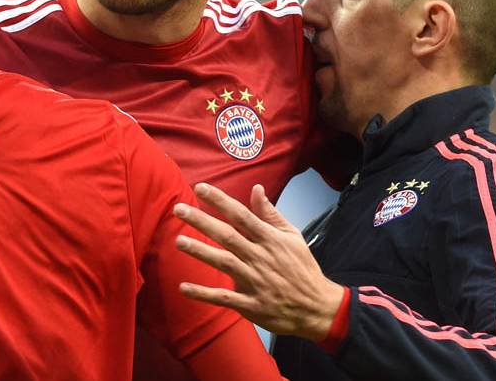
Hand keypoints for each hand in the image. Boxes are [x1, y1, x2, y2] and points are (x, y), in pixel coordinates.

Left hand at [173, 183, 345, 342]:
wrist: (317, 307)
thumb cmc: (302, 268)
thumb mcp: (292, 236)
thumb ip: (270, 214)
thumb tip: (256, 189)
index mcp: (270, 239)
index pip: (241, 215)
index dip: (220, 201)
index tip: (200, 188)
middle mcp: (260, 257)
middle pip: (227, 236)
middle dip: (202, 221)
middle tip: (178, 209)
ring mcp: (255, 281)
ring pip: (224, 262)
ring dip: (201, 252)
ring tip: (179, 241)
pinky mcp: (251, 305)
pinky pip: (224, 297)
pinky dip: (204, 293)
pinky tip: (184, 287)